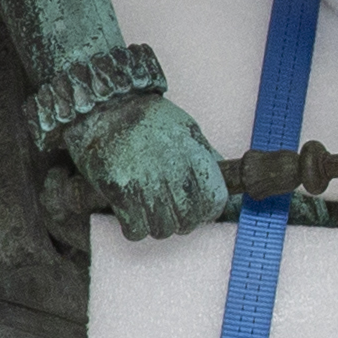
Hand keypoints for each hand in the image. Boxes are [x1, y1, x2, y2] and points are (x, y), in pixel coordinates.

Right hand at [60, 92, 231, 240]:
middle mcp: (171, 170)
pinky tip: (132, 214)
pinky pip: (135, 230)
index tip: (199, 210)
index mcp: (193, 154)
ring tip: (151, 211)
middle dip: (182, 222)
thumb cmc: (150, 121)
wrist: (106, 107)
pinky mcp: (119, 189)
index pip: (214, 202)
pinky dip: (134, 229)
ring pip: (162, 230)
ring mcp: (144, 181)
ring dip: (157, 226)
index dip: (208, 211)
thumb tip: (231, 189)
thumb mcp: (187, 129)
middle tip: (172, 212)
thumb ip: (206, 159)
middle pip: (188, 221)